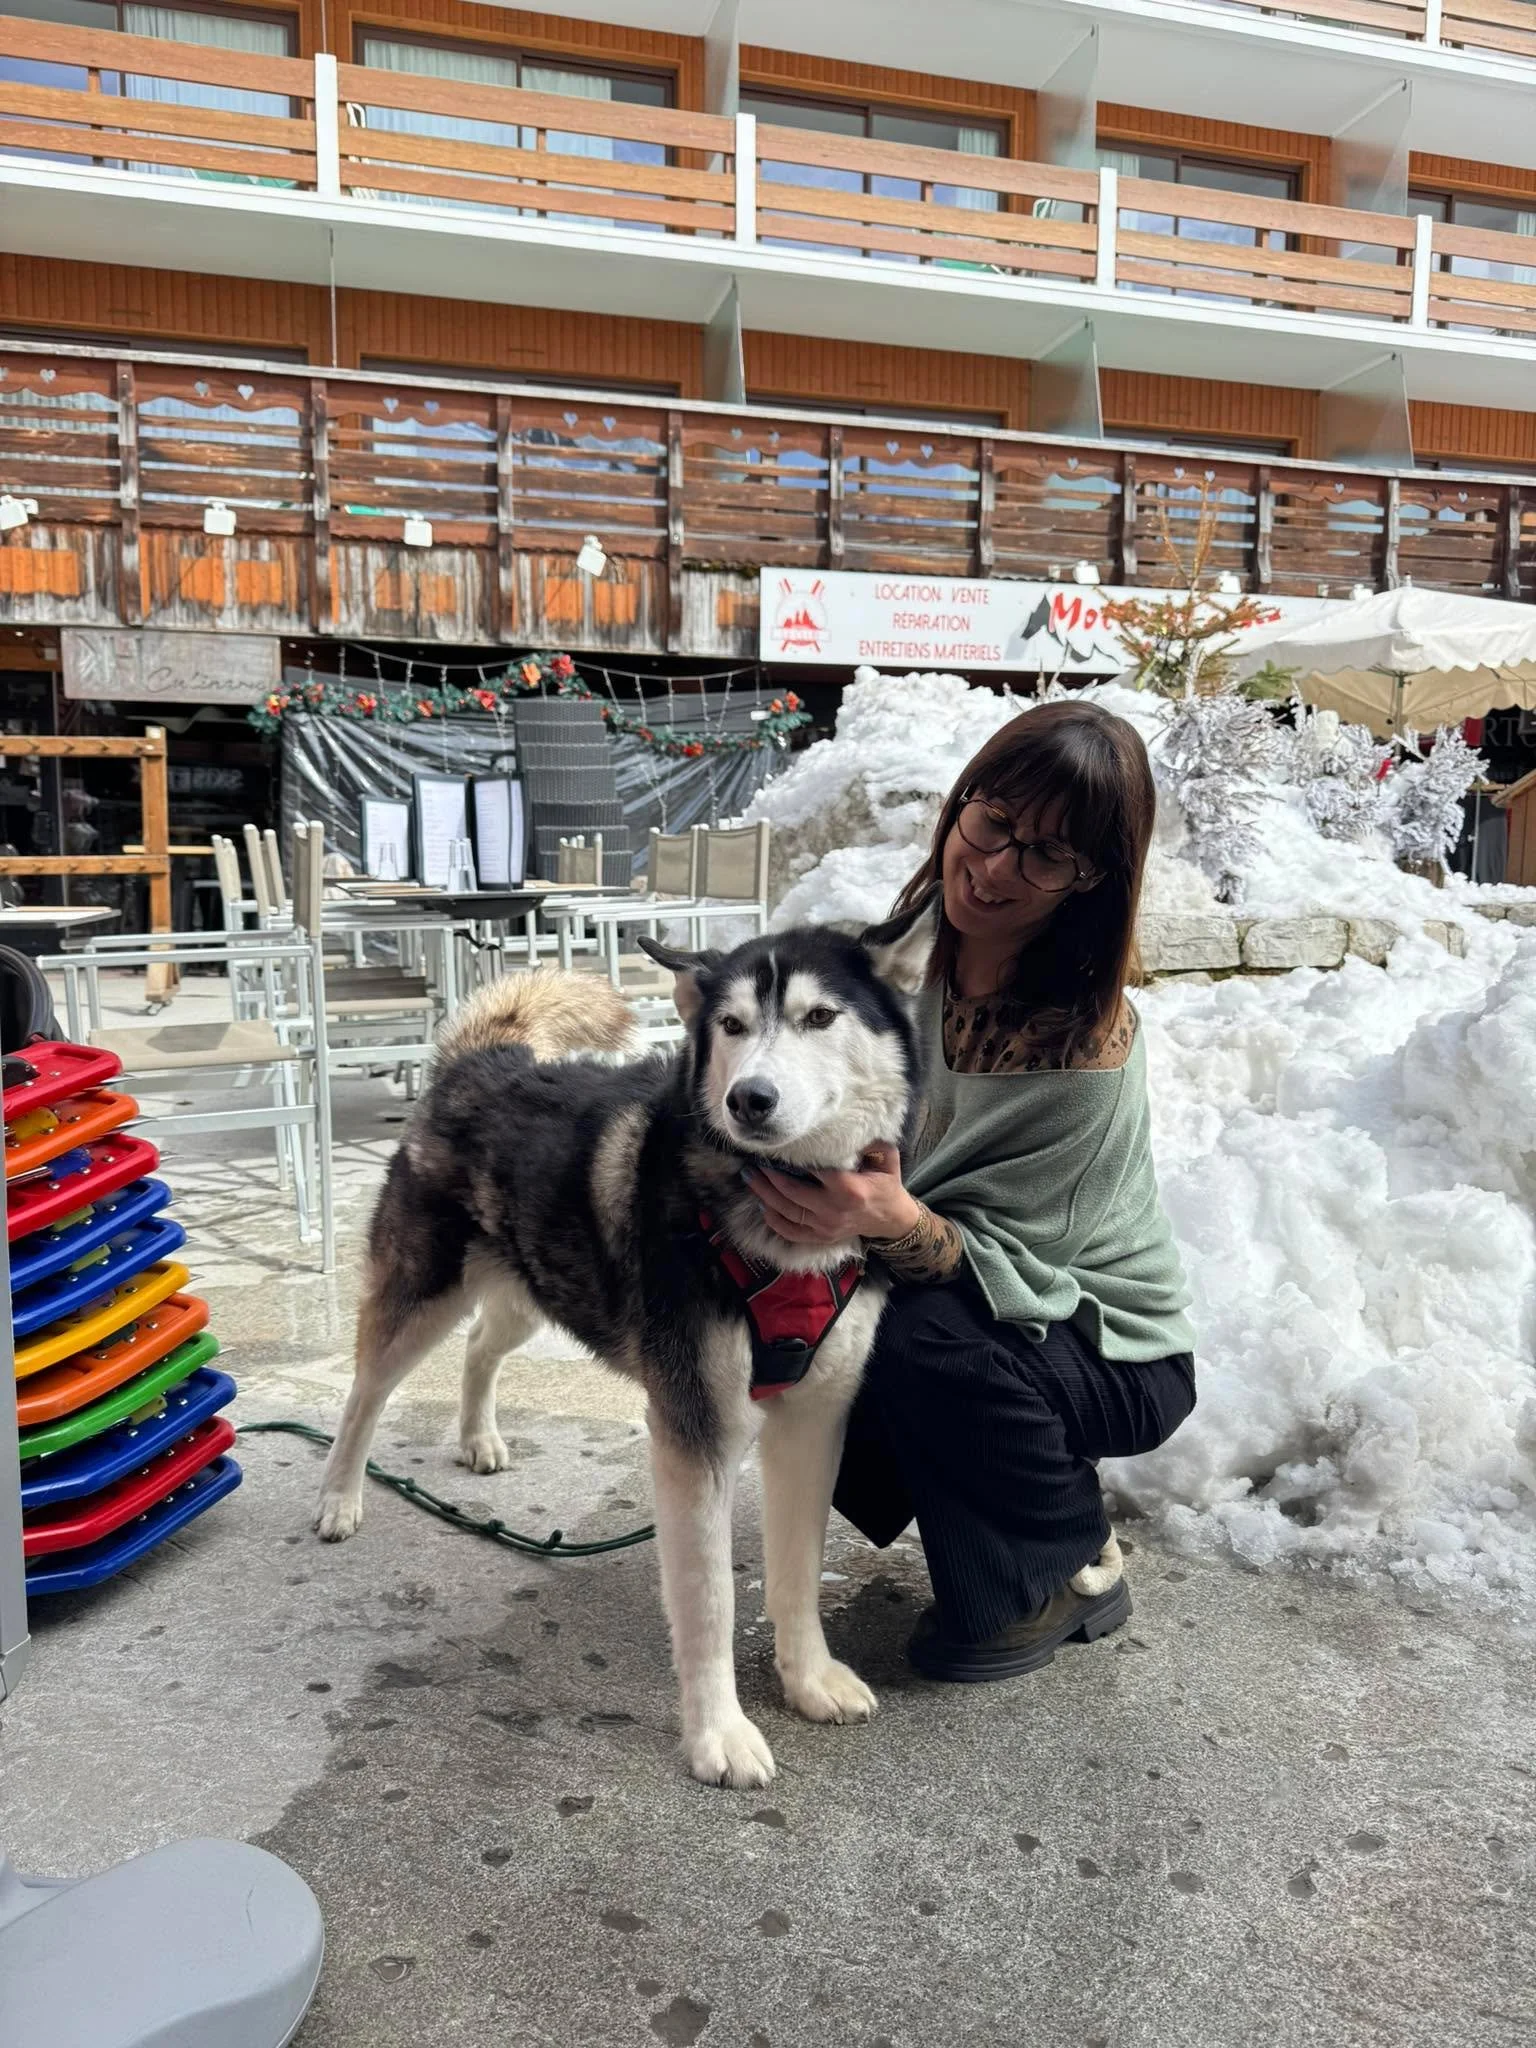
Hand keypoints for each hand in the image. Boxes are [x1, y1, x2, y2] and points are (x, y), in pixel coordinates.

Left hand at [748, 1141, 920, 1246]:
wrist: (890, 1218)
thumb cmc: (886, 1184)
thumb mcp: (888, 1158)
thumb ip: (873, 1141)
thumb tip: (855, 1125)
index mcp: (849, 1187)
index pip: (812, 1171)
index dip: (790, 1160)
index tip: (774, 1148)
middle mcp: (833, 1209)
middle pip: (791, 1192)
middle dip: (768, 1177)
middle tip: (752, 1163)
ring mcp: (825, 1226)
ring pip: (786, 1212)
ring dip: (764, 1195)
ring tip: (750, 1178)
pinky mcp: (820, 1237)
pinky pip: (790, 1231)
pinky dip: (773, 1219)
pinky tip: (762, 1205)